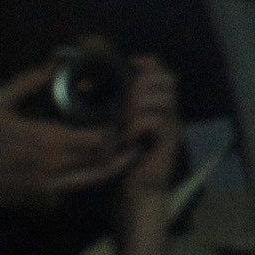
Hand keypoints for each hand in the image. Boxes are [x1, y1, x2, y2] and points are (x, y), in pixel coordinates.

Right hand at [0, 50, 134, 254]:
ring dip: (114, 165)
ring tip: (129, 150)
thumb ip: (27, 82)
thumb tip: (53, 63)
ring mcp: (52, 187)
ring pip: (96, 179)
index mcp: (47, 141)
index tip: (123, 113)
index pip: (98, 139)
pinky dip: (90, 177)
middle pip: (104, 160)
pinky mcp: (46, 199)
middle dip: (121, 146)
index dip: (116, 128)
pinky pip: (77, 188)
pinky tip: (97, 164)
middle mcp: (55, 167)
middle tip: (134, 130)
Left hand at [117, 56, 180, 200]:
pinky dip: (138, 125)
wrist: (137, 192)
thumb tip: (83, 87)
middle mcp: (169, 111)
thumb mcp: (113, 126)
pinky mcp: (169, 142)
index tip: (128, 64)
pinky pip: (158, 122)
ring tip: (120, 118)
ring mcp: (172, 126)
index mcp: (157, 103)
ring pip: (163, 99)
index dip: (147, 63)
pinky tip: (124, 137)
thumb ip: (108, 106)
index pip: (162, 71)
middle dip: (142, 83)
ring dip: (138, 104)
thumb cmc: (122, 159)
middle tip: (122, 99)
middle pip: (167, 80)